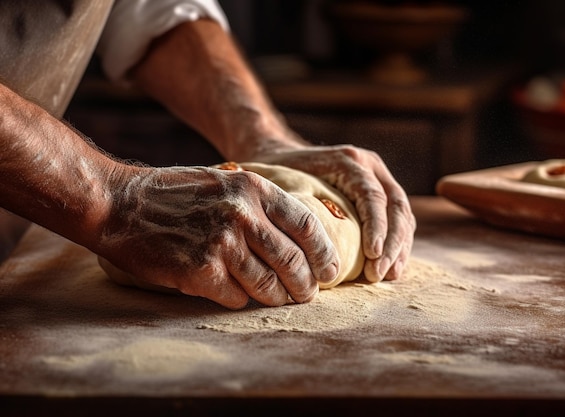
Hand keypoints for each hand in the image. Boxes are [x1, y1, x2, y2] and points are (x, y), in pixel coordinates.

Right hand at [97, 165, 339, 308]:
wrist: (120, 204)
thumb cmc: (175, 195)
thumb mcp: (225, 183)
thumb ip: (259, 205)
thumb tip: (296, 239)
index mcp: (253, 189)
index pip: (307, 225)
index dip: (324, 253)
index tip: (331, 270)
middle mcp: (242, 215)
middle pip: (293, 260)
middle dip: (306, 284)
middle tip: (307, 294)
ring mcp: (221, 244)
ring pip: (268, 284)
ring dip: (276, 297)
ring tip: (278, 299)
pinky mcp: (200, 271)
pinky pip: (236, 297)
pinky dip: (240, 300)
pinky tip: (235, 294)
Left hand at [252, 144, 416, 282]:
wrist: (280, 154)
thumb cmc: (277, 172)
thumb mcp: (282, 182)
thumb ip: (294, 203)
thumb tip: (299, 241)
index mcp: (347, 160)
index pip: (371, 194)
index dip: (376, 226)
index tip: (372, 255)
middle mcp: (369, 165)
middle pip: (395, 204)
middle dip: (391, 243)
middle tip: (379, 273)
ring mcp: (379, 177)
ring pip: (403, 213)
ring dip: (398, 247)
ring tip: (388, 275)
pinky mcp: (382, 193)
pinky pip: (400, 219)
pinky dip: (398, 244)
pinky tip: (391, 268)